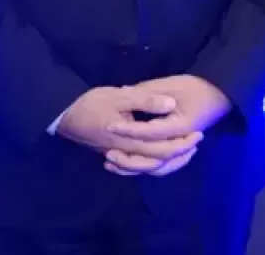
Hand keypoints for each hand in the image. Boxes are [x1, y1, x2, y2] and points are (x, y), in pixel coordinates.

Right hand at [57, 85, 202, 174]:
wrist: (65, 117)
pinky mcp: (118, 154)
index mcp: (131, 141)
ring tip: (187, 150)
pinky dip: (155, 164)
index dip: (183, 143)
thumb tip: (170, 103)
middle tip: (198, 139)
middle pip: (160, 161)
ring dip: (170, 160)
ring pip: (151, 167)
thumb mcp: (119, 97)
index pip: (163, 149)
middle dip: (181, 151)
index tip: (198, 132)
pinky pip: (140, 166)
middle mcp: (128, 154)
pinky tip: (163, 157)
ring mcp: (122, 156)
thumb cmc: (91, 105)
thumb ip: (145, 101)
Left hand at [103, 75, 230, 174]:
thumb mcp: (171, 84)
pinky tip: (125, 163)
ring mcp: (181, 149)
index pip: (150, 132)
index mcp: (181, 125)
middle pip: (153, 158)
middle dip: (129, 157)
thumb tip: (124, 93)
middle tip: (107, 152)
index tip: (110, 126)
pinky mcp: (177, 150)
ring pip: (156, 167)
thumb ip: (149, 93)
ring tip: (111, 162)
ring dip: (134, 167)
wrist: (219, 94)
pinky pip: (160, 166)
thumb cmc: (196, 87)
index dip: (129, 129)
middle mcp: (181, 142)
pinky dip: (143, 167)